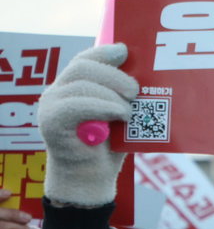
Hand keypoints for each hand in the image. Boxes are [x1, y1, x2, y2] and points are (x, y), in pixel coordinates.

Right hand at [36, 43, 137, 206]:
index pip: (85, 59)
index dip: (104, 53)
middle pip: (84, 67)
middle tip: (135, 90)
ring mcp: (51, 105)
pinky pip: (76, 104)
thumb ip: (123, 96)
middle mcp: (58, 91)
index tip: (125, 50)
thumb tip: (148, 76)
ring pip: (82, 84)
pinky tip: (119, 113)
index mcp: (73, 86)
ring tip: (129, 110)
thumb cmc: (109, 147)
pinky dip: (102, 105)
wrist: (91, 178)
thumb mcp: (120, 115)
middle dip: (113, 74)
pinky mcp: (51, 121)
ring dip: (111, 93)